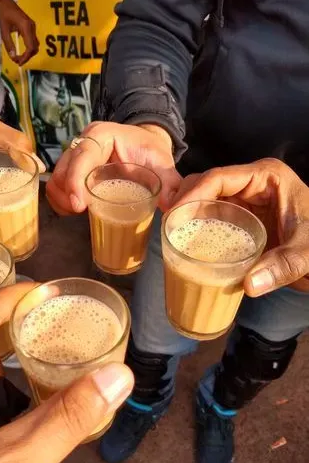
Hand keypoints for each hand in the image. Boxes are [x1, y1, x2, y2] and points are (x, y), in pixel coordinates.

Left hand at [0, 0, 38, 65]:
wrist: (4, 1)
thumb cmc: (3, 14)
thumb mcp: (3, 30)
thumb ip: (8, 44)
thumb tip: (13, 57)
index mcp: (26, 27)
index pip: (30, 47)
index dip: (26, 57)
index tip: (18, 63)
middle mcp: (32, 27)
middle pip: (35, 48)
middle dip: (28, 57)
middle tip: (18, 61)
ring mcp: (33, 26)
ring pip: (35, 45)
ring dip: (29, 53)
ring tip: (19, 57)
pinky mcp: (31, 26)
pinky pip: (33, 41)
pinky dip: (29, 48)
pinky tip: (21, 50)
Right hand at [46, 122, 180, 214]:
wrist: (144, 145)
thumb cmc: (150, 151)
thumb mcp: (162, 163)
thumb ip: (169, 182)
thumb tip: (171, 205)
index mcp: (103, 135)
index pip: (82, 155)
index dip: (76, 181)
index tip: (80, 205)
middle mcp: (84, 141)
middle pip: (64, 168)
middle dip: (67, 193)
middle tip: (80, 211)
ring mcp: (76, 154)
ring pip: (57, 176)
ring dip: (62, 197)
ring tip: (78, 211)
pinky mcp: (72, 167)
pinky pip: (57, 183)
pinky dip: (60, 198)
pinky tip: (73, 210)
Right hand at [171, 159, 308, 295]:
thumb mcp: (305, 252)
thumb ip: (281, 266)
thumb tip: (248, 284)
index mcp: (266, 177)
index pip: (219, 178)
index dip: (192, 194)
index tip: (175, 216)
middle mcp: (251, 183)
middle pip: (206, 184)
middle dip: (183, 202)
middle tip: (167, 227)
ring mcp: (245, 198)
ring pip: (205, 198)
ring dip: (187, 212)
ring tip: (171, 233)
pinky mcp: (241, 215)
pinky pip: (213, 214)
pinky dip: (197, 223)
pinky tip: (185, 238)